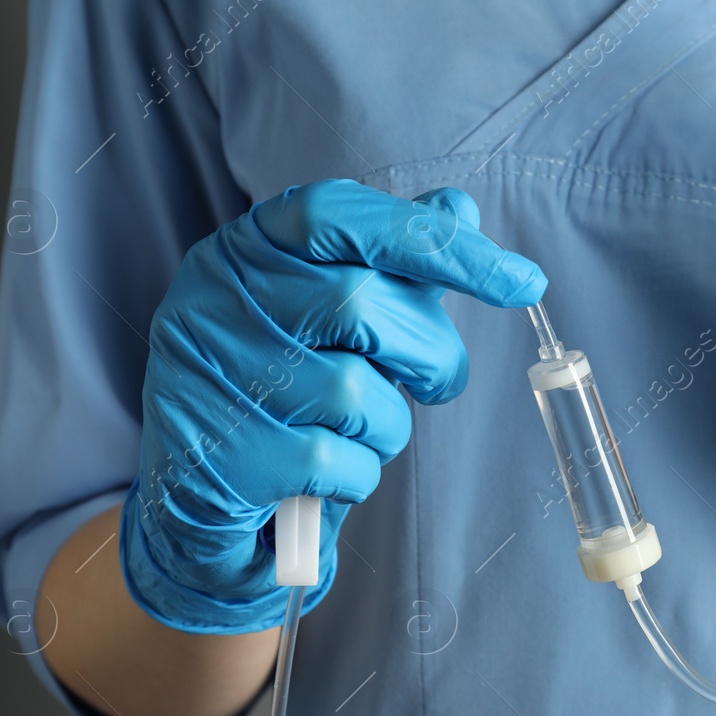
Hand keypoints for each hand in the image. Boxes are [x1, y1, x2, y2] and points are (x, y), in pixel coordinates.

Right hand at [120, 181, 544, 632]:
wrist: (193, 507)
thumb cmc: (278, 400)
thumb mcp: (329, 323)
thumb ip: (389, 264)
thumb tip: (457, 208)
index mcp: (242, 251)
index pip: (341, 216)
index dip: (435, 242)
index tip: (522, 283)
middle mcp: (213, 302)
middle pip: (361, 304)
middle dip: (429, 353)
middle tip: (438, 383)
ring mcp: (208, 380)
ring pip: (354, 391)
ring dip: (387, 427)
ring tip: (359, 437)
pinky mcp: (219, 458)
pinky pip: (333, 461)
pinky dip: (354, 476)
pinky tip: (326, 479)